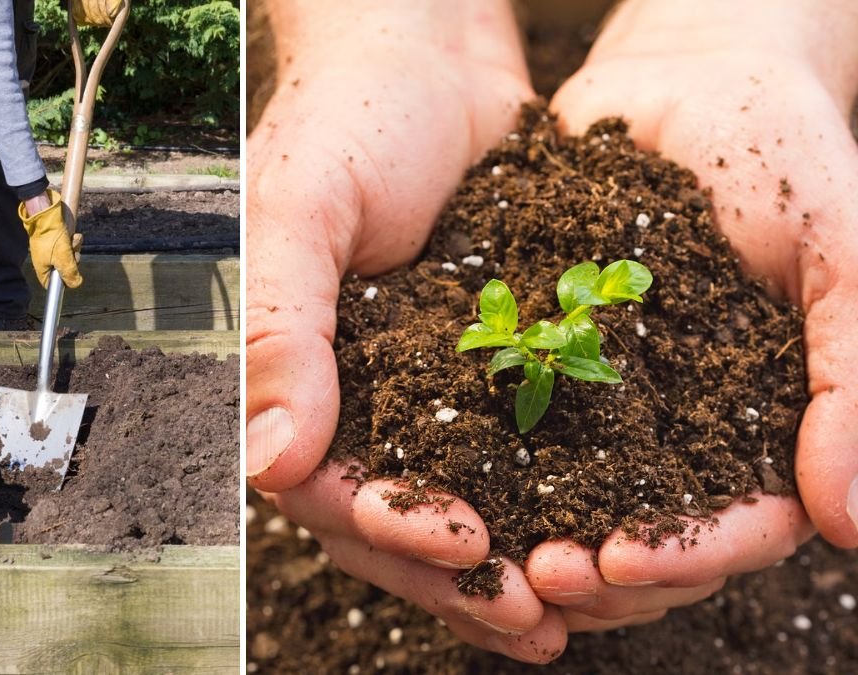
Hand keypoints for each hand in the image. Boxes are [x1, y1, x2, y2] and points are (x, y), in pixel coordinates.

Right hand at [19, 188, 82, 287]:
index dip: (64, 281)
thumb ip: (70, 273)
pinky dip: (73, 240)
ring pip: (70, 256)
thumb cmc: (50, 236)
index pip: (54, 285)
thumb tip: (76, 284)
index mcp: (43, 269)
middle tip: (70, 253)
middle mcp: (47, 261)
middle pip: (66, 270)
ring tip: (69, 240)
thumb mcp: (62, 258)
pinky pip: (71, 245)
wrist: (47, 213)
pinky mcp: (59, 241)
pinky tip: (71, 235)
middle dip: (73, 261)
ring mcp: (53, 251)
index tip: (71, 274)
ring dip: (74, 248)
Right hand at [245, 0, 562, 661]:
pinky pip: (509, 455)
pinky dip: (544, 506)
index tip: (463, 544)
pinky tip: (591, 542)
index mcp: (292, 373)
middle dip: (455, 576)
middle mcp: (352, 394)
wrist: (431, 57)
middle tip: (533, 616)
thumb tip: (267, 462)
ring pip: (455, 504)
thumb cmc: (353, 117)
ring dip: (503, 567)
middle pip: (392, 519)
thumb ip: (280, 328)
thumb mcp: (301, 206)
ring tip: (567, 613)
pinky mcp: (485, 369)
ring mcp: (419, 388)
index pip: (326, 484)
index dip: (390, 526)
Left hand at [532, 0, 857, 623]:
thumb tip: (848, 524)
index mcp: (767, 431)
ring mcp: (609, 404)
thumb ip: (850, 378)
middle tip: (536, 577)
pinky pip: (510, 424)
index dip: (686, 556)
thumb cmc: (788, 159)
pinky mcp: (542, 363)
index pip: (739, 529)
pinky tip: (440, 477)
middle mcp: (684, 434)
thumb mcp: (844, 255)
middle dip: (596, 572)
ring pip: (573, 504)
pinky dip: (481, 462)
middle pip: (648, 542)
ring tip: (480, 546)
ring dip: (530, 538)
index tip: (620, 561)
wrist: (690, 83)